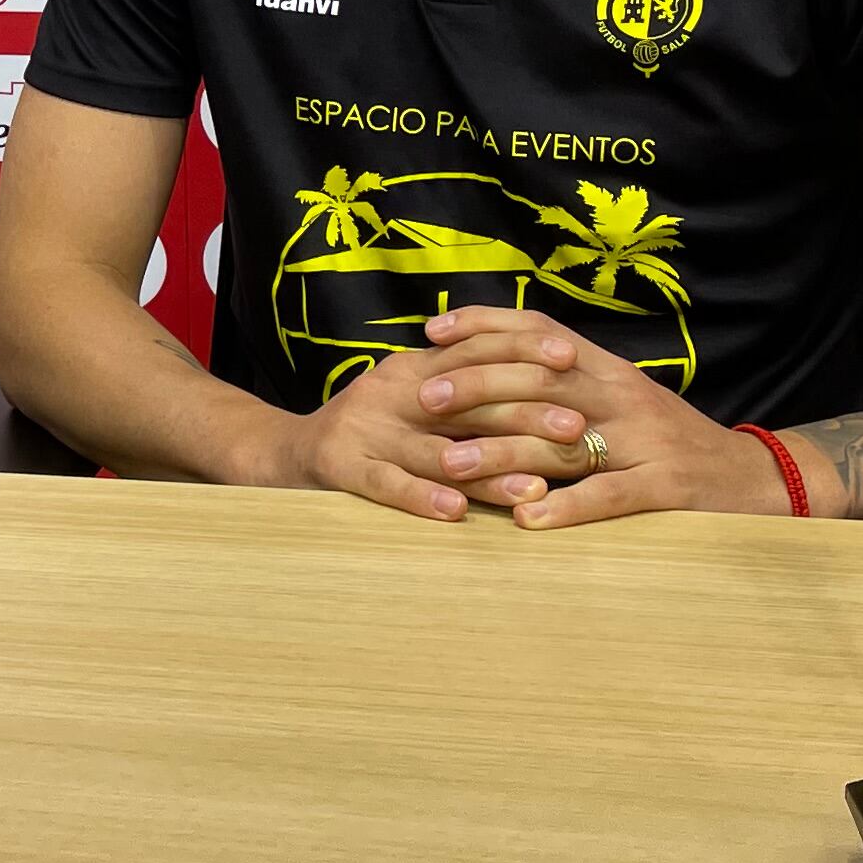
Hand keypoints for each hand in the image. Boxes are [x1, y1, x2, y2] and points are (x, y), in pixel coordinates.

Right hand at [254, 317, 603, 521]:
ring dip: (489, 469)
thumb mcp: (413, 397)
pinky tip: (456, 512)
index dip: (523, 352)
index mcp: (412, 367)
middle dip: (525, 412)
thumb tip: (541, 380)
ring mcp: (365, 429)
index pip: (474, 350)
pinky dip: (422, 497)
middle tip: (576, 429)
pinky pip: (387, 484)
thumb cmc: (370, 431)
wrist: (286, 453)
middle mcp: (391, 391)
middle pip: (466, 398)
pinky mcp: (341, 468)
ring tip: (537, 485)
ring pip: (436, 449)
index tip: (573, 360)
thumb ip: (463, 390)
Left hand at [414, 306, 806, 525]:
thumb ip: (568, 384)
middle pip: (540, 377)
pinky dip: (566, 508)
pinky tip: (525, 520)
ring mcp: (645, 441)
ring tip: (450, 464)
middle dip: (476, 385)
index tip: (432, 331)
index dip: (485, 325)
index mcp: (609, 370)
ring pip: (563, 438)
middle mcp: (623, 395)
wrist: (757, 478)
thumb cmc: (672, 443)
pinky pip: (609, 496)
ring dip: (501, 450)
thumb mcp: (621, 401)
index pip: (540, 330)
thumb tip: (493, 371)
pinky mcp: (667, 488)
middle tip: (423, 400)